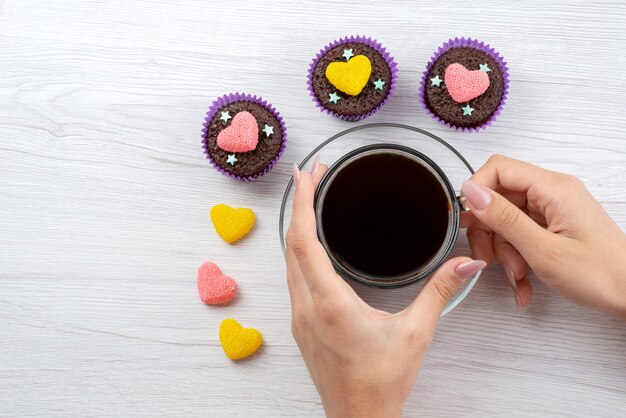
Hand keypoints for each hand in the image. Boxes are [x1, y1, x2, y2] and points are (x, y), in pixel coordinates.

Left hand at [285, 158, 485, 417]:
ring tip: (309, 200)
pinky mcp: (302, 323)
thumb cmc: (381, 381)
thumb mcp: (416, 332)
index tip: (305, 175)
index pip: (305, 241)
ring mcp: (299, 316)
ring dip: (296, 227)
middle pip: (291, 243)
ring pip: (288, 260)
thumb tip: (465, 263)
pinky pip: (292, 276)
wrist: (359, 417)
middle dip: (299, 204)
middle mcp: (307, 306)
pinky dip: (298, 249)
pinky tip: (310, 243)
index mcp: (329, 303)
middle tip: (312, 176)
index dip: (302, 203)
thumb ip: (439, 291)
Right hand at [461, 155, 625, 318]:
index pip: (498, 169)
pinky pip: (521, 235)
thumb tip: (471, 191)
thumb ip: (504, 218)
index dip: (476, 191)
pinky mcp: (553, 226)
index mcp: (553, 188)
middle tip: (487, 258)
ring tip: (517, 277)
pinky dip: (517, 258)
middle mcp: (552, 193)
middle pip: (498, 198)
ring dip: (504, 252)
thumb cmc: (602, 275)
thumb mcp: (542, 250)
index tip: (467, 220)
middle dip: (489, 231)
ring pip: (506, 221)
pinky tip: (524, 282)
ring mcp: (553, 210)